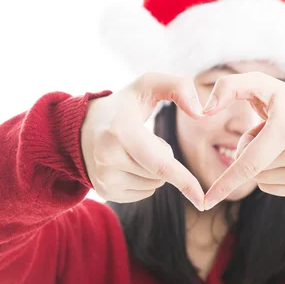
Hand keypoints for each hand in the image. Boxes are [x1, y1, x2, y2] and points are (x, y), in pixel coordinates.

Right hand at [81, 72, 205, 210]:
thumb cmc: (125, 105)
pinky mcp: (105, 191)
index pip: (161, 164)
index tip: (202, 199)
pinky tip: (128, 163)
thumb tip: (200, 112)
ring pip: (155, 185)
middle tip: (144, 139)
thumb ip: (179, 86)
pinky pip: (143, 193)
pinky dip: (145, 180)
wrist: (82, 127)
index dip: (184, 181)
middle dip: (165, 158)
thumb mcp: (148, 84)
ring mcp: (104, 177)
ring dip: (155, 170)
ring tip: (134, 150)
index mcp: (121, 131)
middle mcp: (108, 157)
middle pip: (162, 175)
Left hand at [202, 72, 284, 209]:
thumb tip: (204, 110)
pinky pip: (269, 186)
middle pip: (249, 169)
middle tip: (267, 131)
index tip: (206, 201)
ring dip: (259, 163)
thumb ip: (228, 86)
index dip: (224, 183)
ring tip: (280, 142)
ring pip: (258, 179)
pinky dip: (269, 172)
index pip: (248, 163)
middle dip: (246, 150)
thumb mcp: (260, 83)